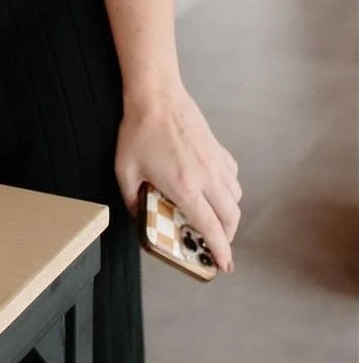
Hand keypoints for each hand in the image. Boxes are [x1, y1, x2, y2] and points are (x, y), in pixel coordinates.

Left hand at [114, 87, 241, 272]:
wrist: (156, 97)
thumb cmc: (139, 132)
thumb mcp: (125, 171)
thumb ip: (132, 199)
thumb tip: (139, 216)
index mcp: (185, 188)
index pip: (211, 227)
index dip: (221, 250)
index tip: (224, 265)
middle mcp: (207, 178)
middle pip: (231, 217)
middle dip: (228, 237)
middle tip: (217, 245)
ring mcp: (216, 162)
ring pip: (236, 198)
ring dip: (229, 214)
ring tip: (215, 219)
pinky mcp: (219, 149)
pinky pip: (233, 177)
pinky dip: (229, 190)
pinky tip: (214, 188)